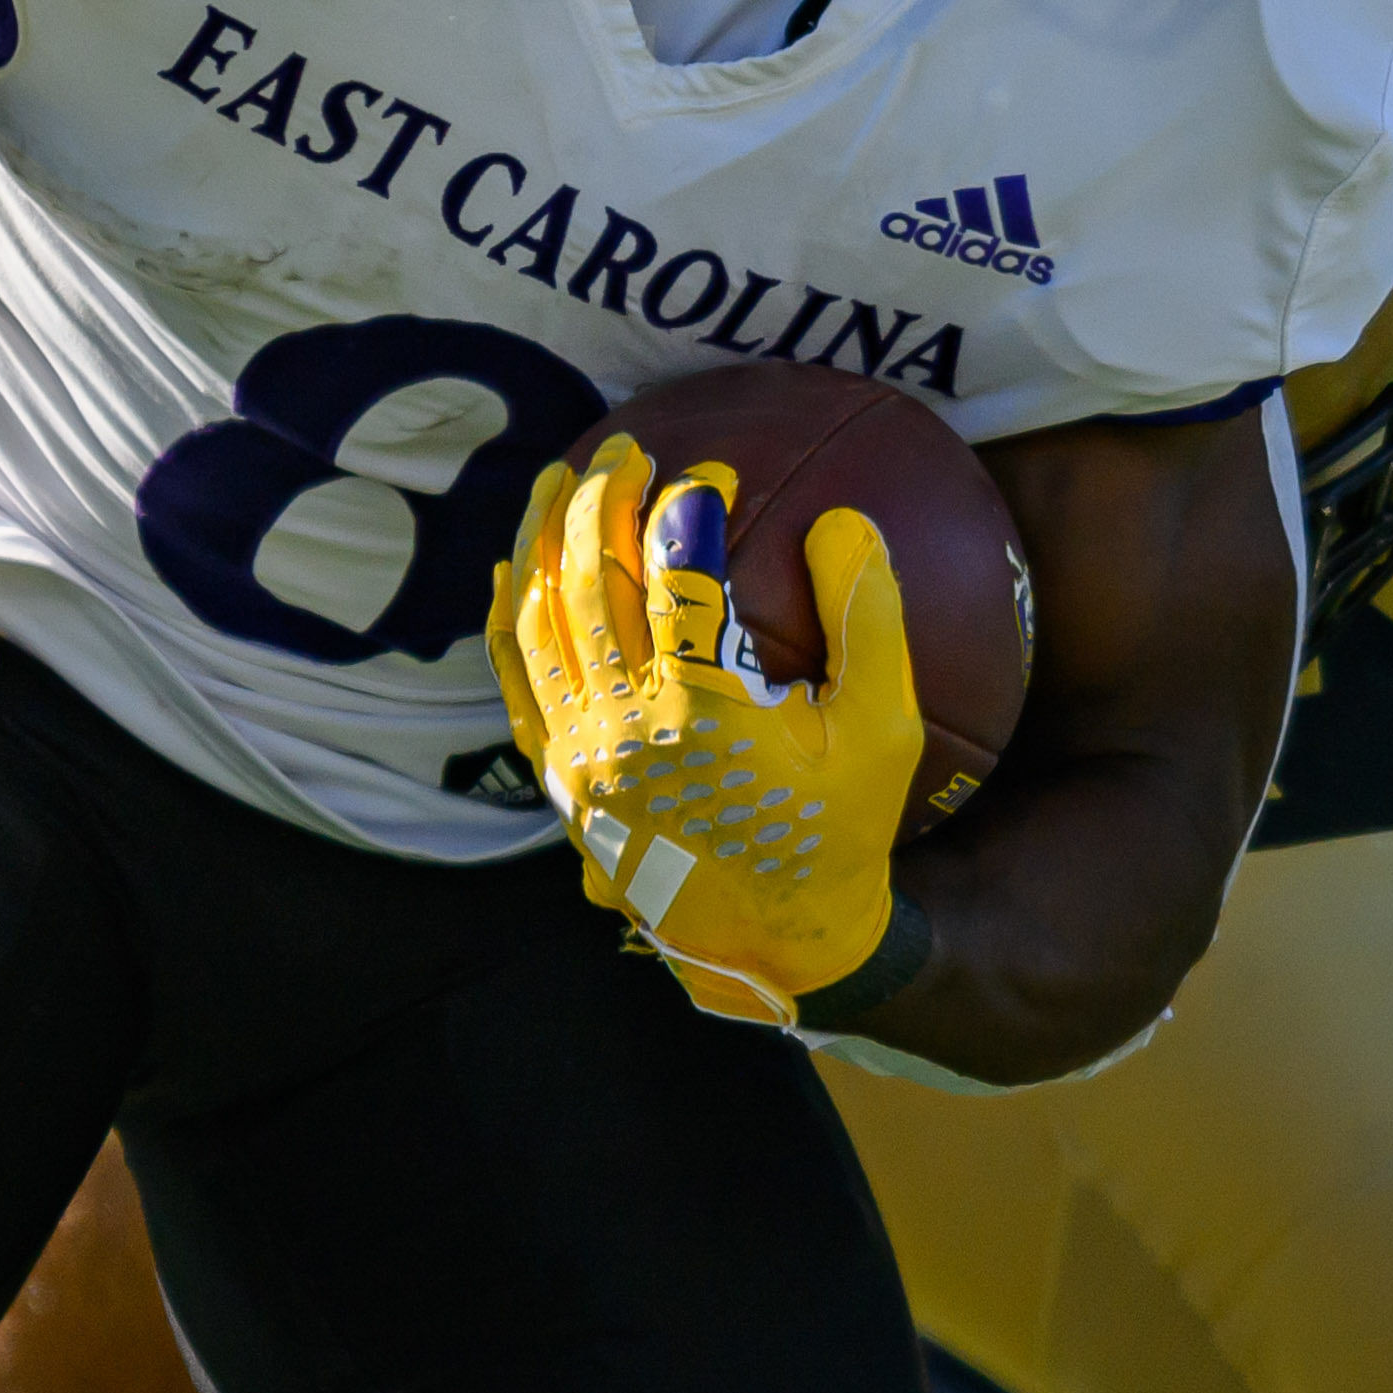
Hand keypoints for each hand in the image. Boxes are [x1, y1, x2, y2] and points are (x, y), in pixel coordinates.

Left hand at [488, 434, 927, 1024]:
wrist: (775, 943)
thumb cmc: (840, 833)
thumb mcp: (884, 731)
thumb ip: (870, 618)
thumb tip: (841, 517)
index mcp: (702, 711)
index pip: (678, 572)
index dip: (690, 506)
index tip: (716, 477)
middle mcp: (624, 727)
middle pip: (591, 580)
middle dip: (603, 498)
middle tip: (628, 449)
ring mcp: (579, 753)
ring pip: (540, 619)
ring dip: (545, 537)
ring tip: (563, 479)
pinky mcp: (558, 775)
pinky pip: (514, 681)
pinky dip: (508, 615)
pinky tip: (515, 567)